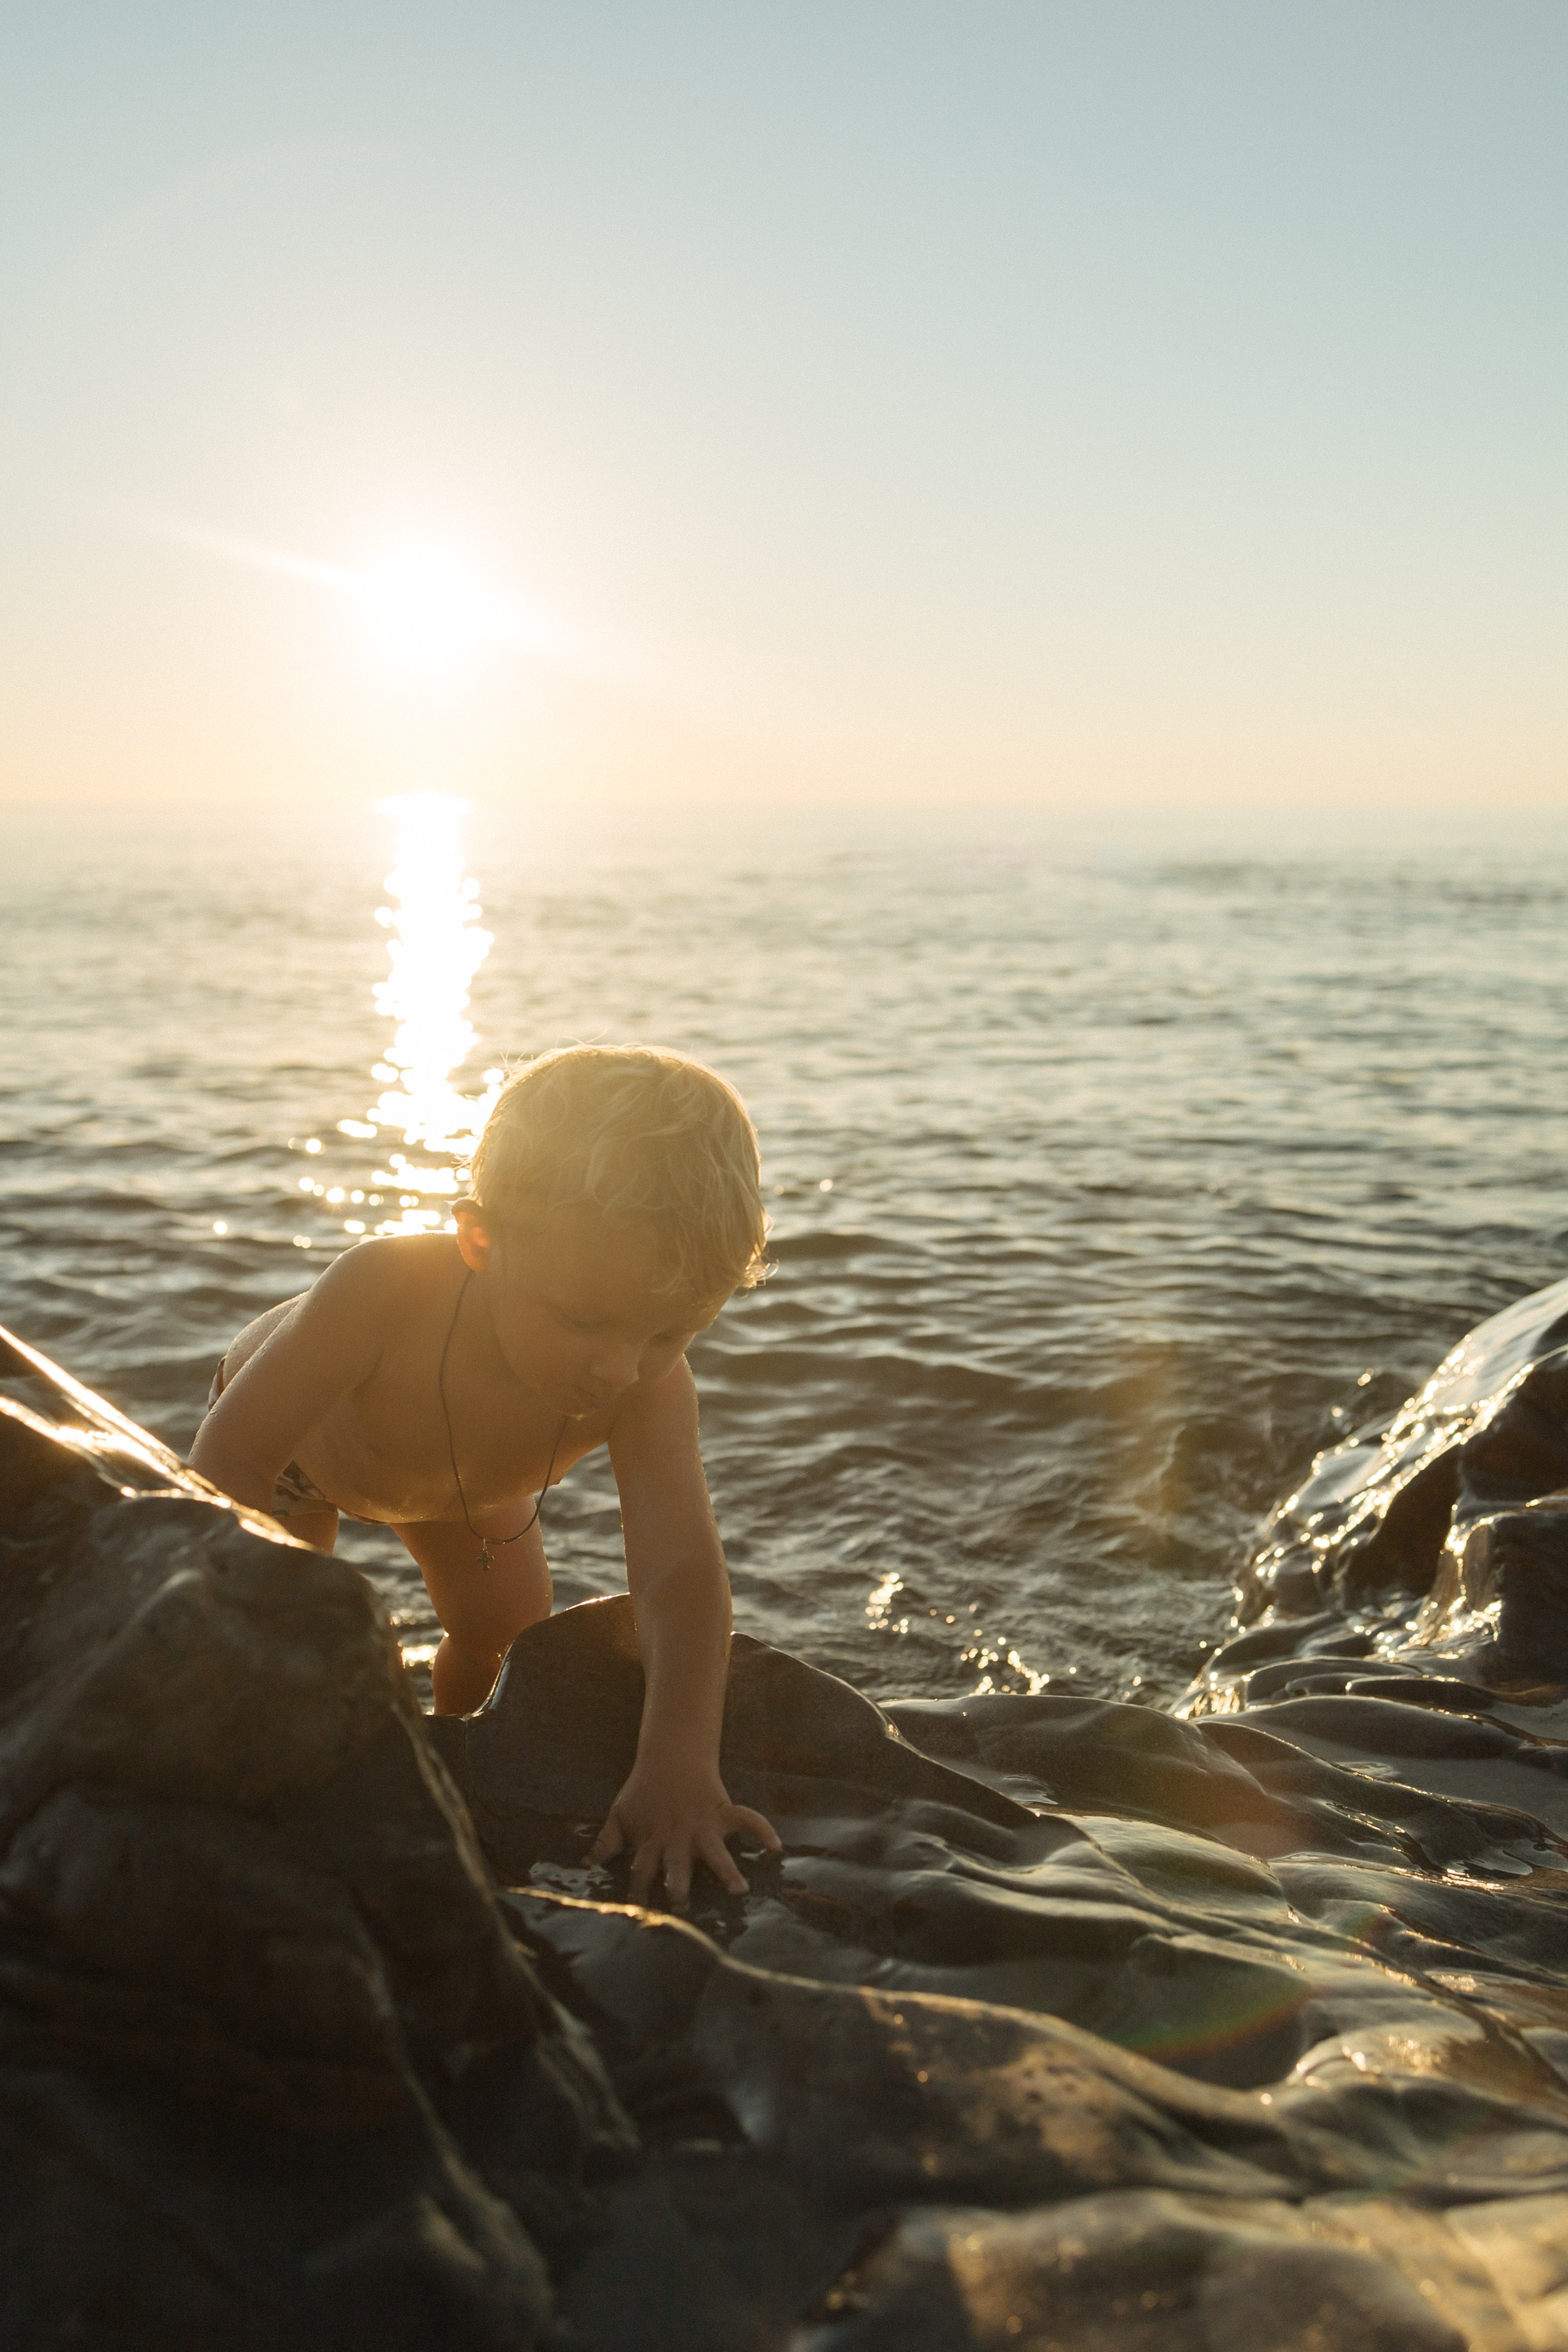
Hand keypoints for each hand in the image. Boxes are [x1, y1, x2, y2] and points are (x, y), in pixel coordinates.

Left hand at [588, 1758, 781, 1909]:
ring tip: (739, 1890)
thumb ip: (606, 1841)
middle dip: (680, 1885)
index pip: (641, 1871)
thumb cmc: (643, 1790)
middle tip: (683, 1906)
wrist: (670, 1756)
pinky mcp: (723, 1811)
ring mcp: (703, 1824)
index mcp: (652, 1840)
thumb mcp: (620, 1815)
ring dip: (726, 1869)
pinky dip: (762, 1830)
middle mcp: (678, 1836)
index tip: (638, 1915)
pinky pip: (747, 1819)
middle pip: (677, 1864)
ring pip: (715, 1850)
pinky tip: (775, 1847)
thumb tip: (586, 1865)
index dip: (638, 1892)